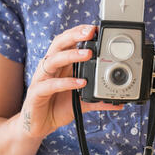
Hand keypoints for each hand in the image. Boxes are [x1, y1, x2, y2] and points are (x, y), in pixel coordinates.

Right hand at [19, 25, 122, 139]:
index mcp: (60, 64)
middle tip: (90, 32)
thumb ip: (98, 99)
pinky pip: (49, 85)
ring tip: (88, 53)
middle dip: (74, 35)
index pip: (67, 40)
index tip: (95, 28)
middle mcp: (50, 67)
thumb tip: (119, 102)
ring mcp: (41, 79)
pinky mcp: (36, 94)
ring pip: (53, 60)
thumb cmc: (58, 107)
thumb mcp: (81, 101)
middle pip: (59, 43)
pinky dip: (66, 83)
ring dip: (71, 54)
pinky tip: (80, 83)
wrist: (39, 126)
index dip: (79, 32)